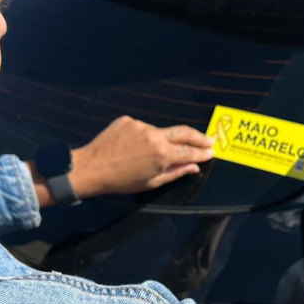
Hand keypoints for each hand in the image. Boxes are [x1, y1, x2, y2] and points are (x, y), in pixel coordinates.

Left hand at [71, 116, 214, 197]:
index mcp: (162, 155)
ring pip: (160, 132)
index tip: (211, 152)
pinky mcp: (129, 120)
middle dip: (199, 136)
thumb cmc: (121, 181)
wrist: (91, 168)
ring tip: (149, 155)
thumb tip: (194, 167)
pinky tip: (133, 149)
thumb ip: (175, 173)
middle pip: (184, 132)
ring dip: (163, 141)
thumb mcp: (151, 182)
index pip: (190, 152)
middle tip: (209, 140)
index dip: (202, 153)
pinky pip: (143, 128)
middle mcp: (154, 136)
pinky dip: (144, 137)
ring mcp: (141, 126)